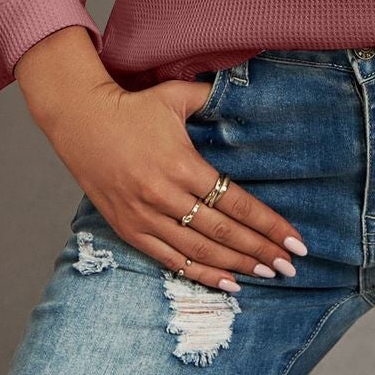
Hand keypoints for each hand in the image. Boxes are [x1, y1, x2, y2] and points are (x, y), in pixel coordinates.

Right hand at [37, 76, 309, 291]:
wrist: (79, 120)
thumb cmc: (132, 107)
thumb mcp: (175, 96)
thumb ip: (213, 97)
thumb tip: (250, 90)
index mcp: (182, 165)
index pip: (236, 202)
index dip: (268, 224)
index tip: (295, 241)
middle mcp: (165, 195)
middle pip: (223, 232)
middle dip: (261, 251)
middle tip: (289, 267)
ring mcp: (145, 216)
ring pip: (200, 251)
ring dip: (236, 266)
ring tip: (267, 275)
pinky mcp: (129, 229)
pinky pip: (170, 260)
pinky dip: (200, 274)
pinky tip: (227, 284)